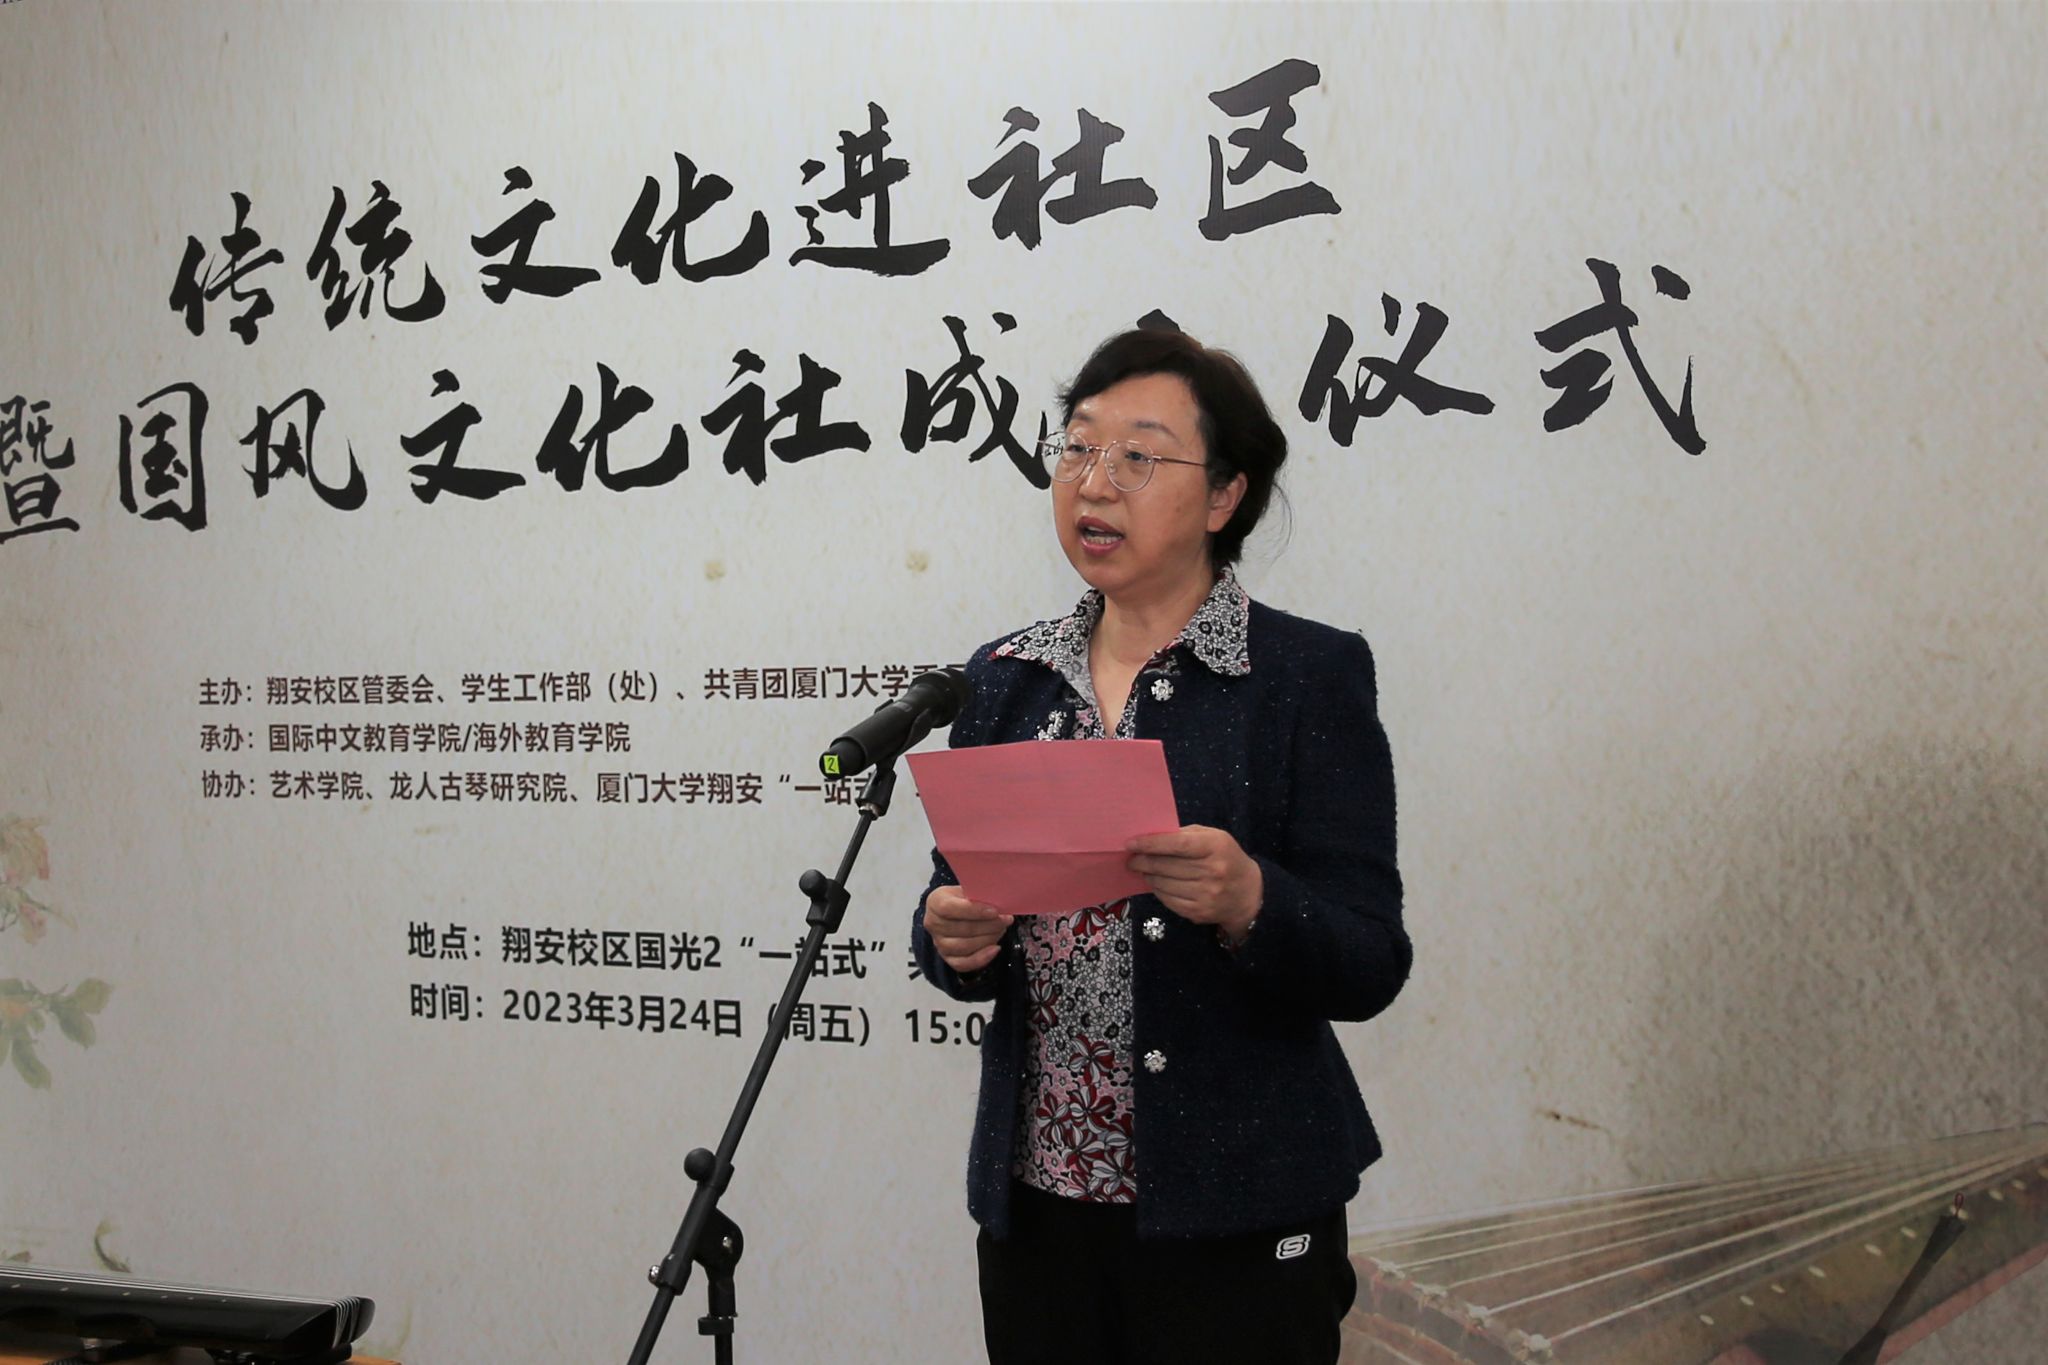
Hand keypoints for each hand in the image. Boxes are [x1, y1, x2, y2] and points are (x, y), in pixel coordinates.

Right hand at [922, 884, 1012, 973]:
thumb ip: (978, 894)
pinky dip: (981, 958)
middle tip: (1006, 920)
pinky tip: (995, 949)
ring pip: (964, 947)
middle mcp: (933, 924)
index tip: (994, 911)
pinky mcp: (947, 958)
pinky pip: (963, 964)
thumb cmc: (964, 898)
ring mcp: (939, 943)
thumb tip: (998, 901)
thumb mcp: (968, 889)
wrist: (956, 911)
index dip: (973, 910)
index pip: (949, 908)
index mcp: (935, 902)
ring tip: (1001, 930)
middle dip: (989, 925)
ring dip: (988, 939)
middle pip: (962, 929)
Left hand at [1126, 825, 1262, 937]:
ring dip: (1148, 876)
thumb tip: (1150, 838)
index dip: (1150, 844)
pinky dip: (1157, 890)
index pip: (1177, 844)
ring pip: (1163, 884)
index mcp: (1216, 846)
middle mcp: (1212, 871)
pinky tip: (1157, 883)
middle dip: (1142, 861)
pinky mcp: (1198, 912)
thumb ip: (1185, 835)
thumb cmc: (1225, 858)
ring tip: (1143, 870)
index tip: (1131, 843)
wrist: (1248, 894)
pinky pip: (1167, 900)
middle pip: (1166, 866)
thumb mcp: (1213, 837)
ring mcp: (1206, 895)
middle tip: (1131, 859)